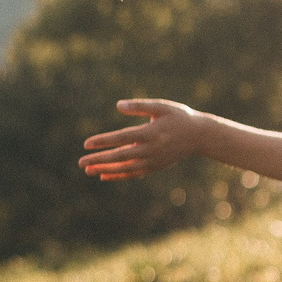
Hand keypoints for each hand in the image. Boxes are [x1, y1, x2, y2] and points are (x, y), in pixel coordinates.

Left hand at [78, 99, 209, 181]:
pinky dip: (118, 175)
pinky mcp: (155, 166)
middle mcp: (151, 149)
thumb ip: (139, 106)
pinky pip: (134, 173)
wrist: (200, 137)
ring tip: (88, 170)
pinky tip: (103, 176)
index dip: (104, 141)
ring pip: (125, 168)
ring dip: (106, 170)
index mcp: (151, 133)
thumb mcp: (161, 106)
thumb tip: (118, 105)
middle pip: (121, 157)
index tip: (86, 143)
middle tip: (81, 162)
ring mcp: (153, 160)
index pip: (123, 138)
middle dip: (100, 160)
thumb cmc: (179, 117)